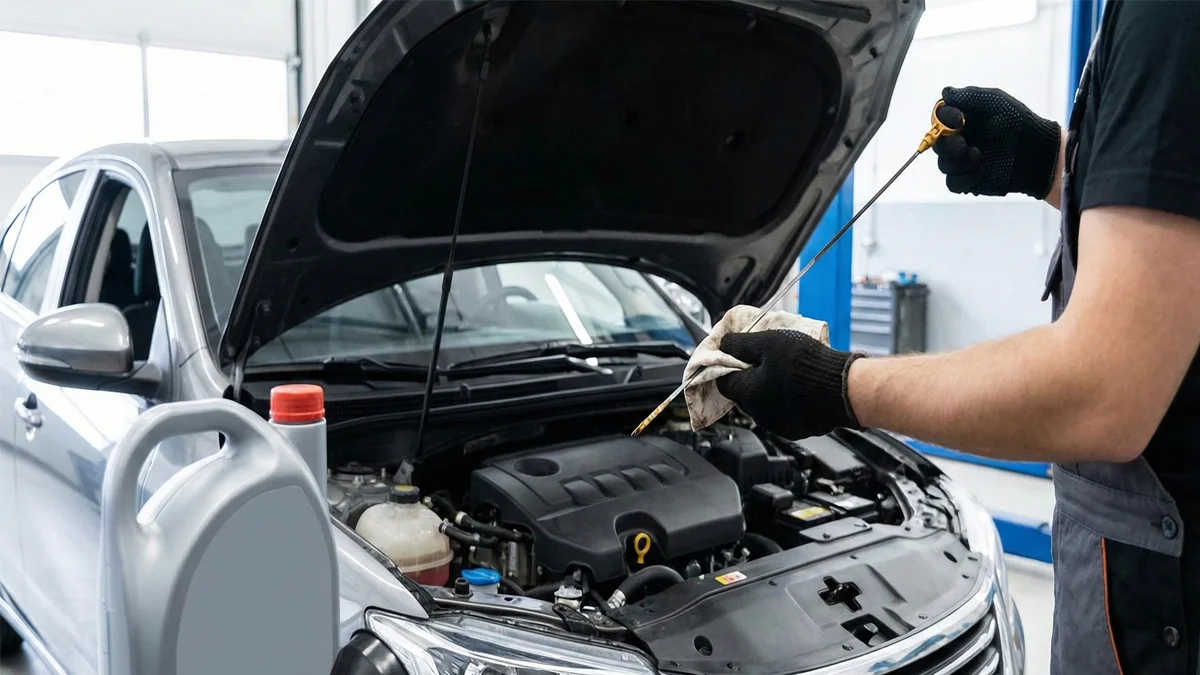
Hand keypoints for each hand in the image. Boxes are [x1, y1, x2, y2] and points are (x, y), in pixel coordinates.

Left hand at [716, 330, 862, 439]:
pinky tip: (801, 388)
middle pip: (745, 394)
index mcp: (749, 394)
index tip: (739, 355)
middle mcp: (759, 415)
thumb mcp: (768, 342)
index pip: (724, 382)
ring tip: (789, 372)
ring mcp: (778, 426)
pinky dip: (787, 402)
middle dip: (752, 378)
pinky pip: (784, 414)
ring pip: (765, 405)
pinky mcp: (797, 430)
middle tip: (769, 360)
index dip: (729, 367)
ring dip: (770, 390)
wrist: (843, 388)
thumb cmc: (805, 364)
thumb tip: (724, 344)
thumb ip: (741, 344)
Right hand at [934, 86, 1061, 198]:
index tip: (960, 120)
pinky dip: (963, 178)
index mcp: (963, 120)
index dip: (943, 120)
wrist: (1037, 152)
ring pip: (944, 165)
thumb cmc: (1019, 123)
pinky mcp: (969, 180)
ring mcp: (963, 161)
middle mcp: (960, 140)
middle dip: (947, 145)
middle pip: (937, 144)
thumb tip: (946, 93)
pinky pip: (953, 184)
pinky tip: (979, 171)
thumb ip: (970, 96)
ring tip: (979, 156)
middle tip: (963, 144)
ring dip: (958, 161)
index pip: (939, 119)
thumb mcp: (996, 101)